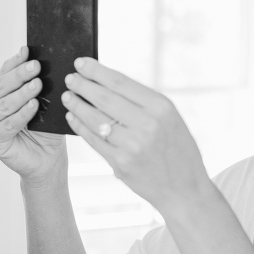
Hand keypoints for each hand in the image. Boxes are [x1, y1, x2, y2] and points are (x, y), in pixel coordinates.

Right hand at [0, 46, 67, 185]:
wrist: (48, 158)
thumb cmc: (45, 128)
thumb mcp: (43, 102)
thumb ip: (36, 85)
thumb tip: (41, 62)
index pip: (3, 73)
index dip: (15, 62)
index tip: (27, 51)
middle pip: (1, 87)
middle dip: (19, 75)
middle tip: (36, 66)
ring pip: (3, 105)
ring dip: (21, 94)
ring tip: (38, 85)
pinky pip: (6, 125)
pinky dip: (21, 114)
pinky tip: (34, 106)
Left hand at [61, 57, 209, 208]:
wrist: (185, 190)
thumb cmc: (178, 151)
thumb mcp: (171, 119)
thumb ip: (144, 103)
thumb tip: (109, 83)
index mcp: (162, 108)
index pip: (121, 82)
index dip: (97, 71)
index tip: (82, 63)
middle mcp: (148, 124)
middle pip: (104, 98)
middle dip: (82, 85)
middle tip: (70, 78)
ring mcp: (132, 145)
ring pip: (95, 119)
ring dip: (77, 105)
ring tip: (68, 97)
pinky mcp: (120, 163)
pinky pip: (93, 140)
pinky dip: (80, 126)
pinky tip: (73, 117)